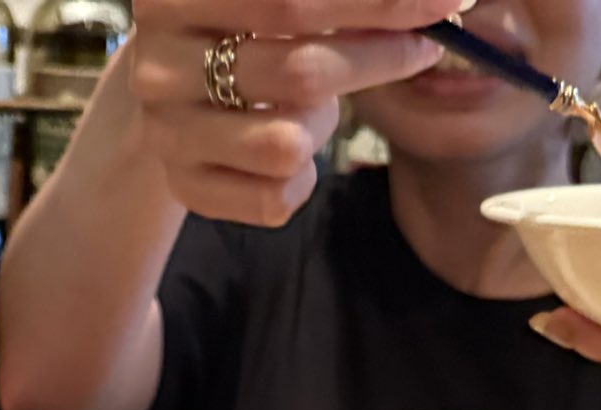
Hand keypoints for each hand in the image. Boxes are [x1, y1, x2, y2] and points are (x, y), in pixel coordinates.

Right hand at [127, 0, 448, 225]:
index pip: (291, 3)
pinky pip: (276, 199)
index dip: (379, 4)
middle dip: (380, 57)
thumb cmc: (242, 21)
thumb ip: (329, 0)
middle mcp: (158, 67)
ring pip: (290, 144)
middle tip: (424, 45)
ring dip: (325, 124)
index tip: (441, 1)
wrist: (174, 84)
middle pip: (301, 74)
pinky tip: (293, 147)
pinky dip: (305, 178)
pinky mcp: (185, 188)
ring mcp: (168, 133)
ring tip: (316, 102)